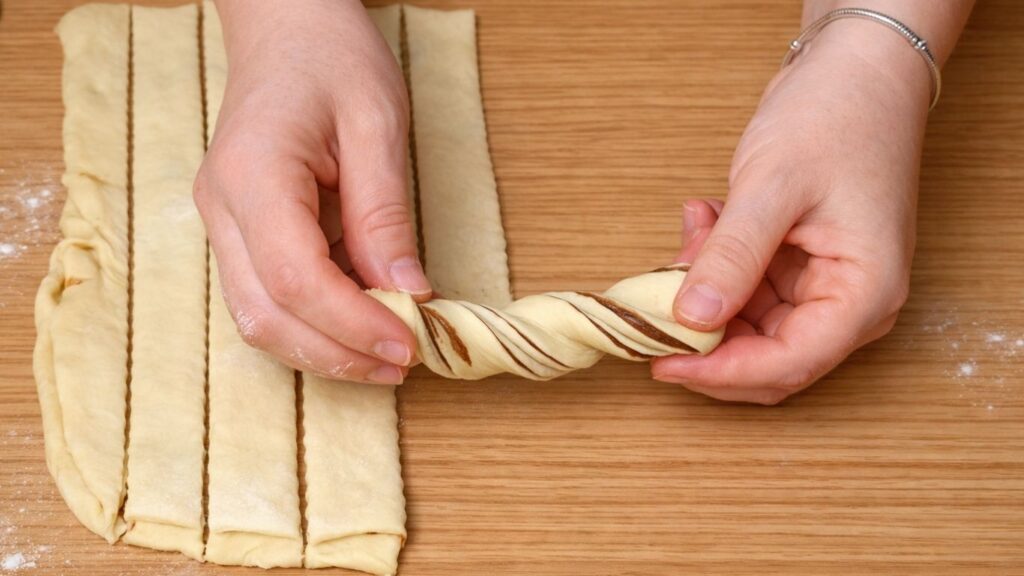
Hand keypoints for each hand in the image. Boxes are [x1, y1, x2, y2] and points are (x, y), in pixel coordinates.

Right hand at [194, 0, 429, 383]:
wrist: (286, 28)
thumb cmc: (332, 57)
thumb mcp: (377, 123)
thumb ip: (385, 213)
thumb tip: (408, 293)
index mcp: (254, 174)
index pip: (294, 277)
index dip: (352, 323)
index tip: (408, 344)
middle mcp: (223, 208)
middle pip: (266, 315)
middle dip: (337, 353)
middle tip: (403, 362)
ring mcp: (223, 223)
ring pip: (259, 318)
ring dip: (324, 349)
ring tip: (387, 353)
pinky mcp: (239, 232)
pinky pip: (267, 297)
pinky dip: (314, 323)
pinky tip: (361, 323)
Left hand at [652, 20, 932, 403]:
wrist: (856, 72)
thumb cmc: (834, 118)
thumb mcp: (773, 187)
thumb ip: (733, 256)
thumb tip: (691, 319)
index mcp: (864, 295)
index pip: (787, 365)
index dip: (719, 374)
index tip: (661, 364)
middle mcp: (850, 304)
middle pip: (766, 360)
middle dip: (704, 339)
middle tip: (654, 307)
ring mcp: (823, 288)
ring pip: (748, 329)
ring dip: (704, 295)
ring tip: (690, 236)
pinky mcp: (799, 269)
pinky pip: (746, 293)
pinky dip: (713, 268)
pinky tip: (702, 222)